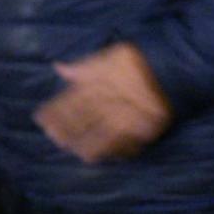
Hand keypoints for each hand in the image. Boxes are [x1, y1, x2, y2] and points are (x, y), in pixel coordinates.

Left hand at [35, 43, 171, 163]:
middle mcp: (108, 105)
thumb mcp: (106, 58)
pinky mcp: (144, 131)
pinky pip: (125, 145)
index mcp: (96, 87)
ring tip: (74, 150)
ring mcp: (126, 120)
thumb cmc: (135, 62)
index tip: (41, 121)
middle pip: (80, 123)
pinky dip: (112, 151)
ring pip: (99, 138)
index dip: (53, 114)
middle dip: (64, 131)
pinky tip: (101, 155)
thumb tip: (58, 67)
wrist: (173, 68)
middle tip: (53, 138)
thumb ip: (81, 68)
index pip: (68, 104)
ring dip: (84, 145)